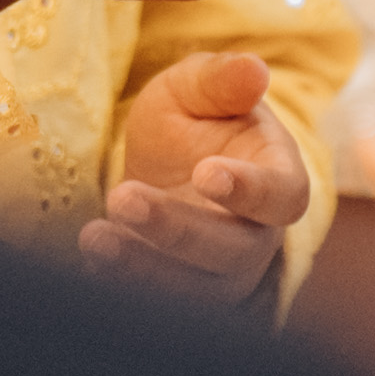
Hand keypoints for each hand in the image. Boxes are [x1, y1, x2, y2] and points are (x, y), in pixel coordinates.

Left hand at [83, 49, 313, 300]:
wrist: (165, 164)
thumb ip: (222, 80)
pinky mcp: (183, 294)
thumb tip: (253, 69)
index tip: (205, 173)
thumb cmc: (194, 120)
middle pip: (232, 250)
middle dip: (175, 228)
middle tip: (122, 196)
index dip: (250, 190)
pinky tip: (91, 263)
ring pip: (195, 288)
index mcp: (278, 176)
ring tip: (95, 237)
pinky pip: (161, 305)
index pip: (283, 196)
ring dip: (143, 267)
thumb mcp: (198, 88)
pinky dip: (125, 288)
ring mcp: (222, 274)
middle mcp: (258, 234)